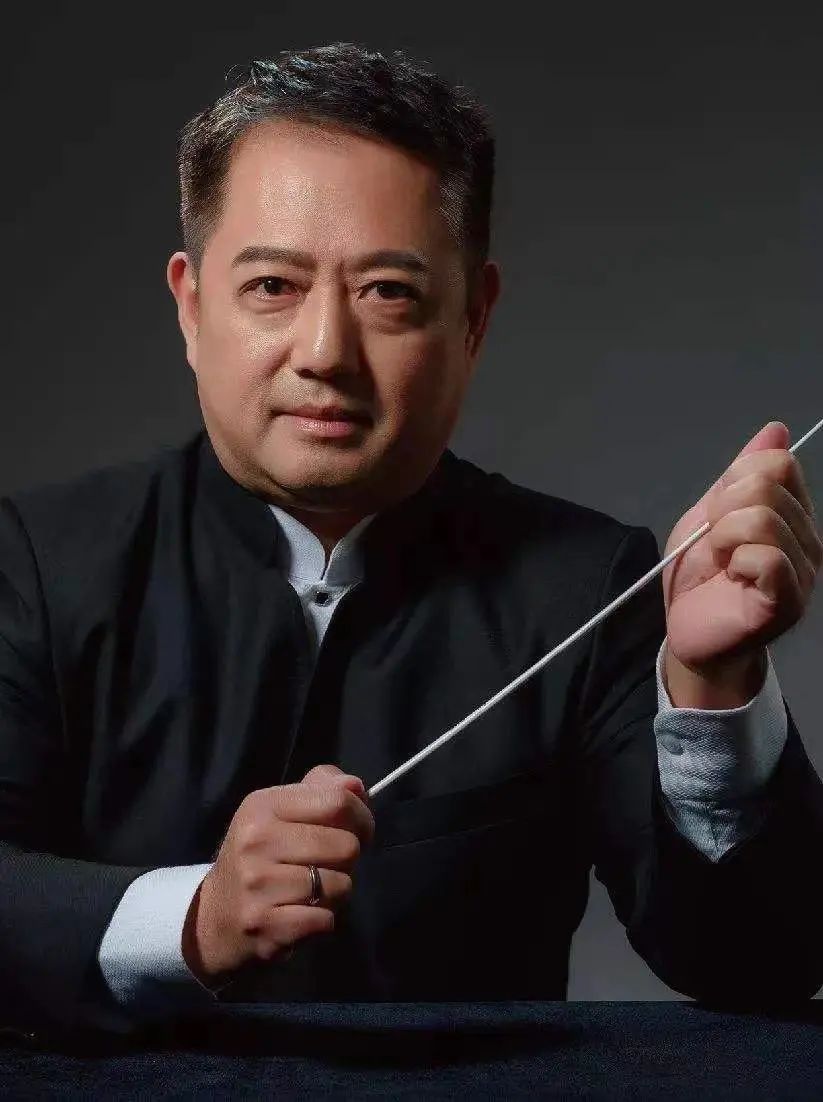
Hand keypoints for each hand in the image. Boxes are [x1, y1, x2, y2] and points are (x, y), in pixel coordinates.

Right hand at [182, 764, 373, 986]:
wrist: (215, 917)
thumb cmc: (260, 857)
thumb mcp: (281, 812)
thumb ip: (323, 791)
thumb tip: (356, 787)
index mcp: (263, 806)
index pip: (338, 801)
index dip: (361, 818)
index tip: (357, 831)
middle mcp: (256, 840)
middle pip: (346, 846)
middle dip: (348, 859)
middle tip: (329, 865)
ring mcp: (257, 884)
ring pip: (340, 885)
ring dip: (337, 892)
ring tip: (313, 891)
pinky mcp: (265, 925)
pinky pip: (325, 919)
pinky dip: (323, 920)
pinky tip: (302, 915)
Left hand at [662, 420, 822, 687]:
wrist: (689, 629)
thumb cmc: (699, 574)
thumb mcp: (710, 513)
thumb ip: (741, 474)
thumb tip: (776, 429)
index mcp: (792, 513)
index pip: (778, 463)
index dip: (736, 479)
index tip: (718, 512)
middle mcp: (808, 538)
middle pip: (768, 486)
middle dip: (724, 509)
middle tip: (716, 544)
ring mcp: (804, 571)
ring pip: (764, 519)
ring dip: (725, 537)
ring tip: (723, 562)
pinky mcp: (789, 599)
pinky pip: (767, 557)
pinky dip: (737, 561)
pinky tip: (733, 578)